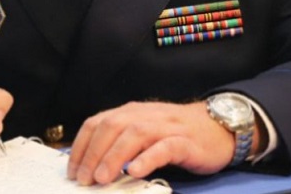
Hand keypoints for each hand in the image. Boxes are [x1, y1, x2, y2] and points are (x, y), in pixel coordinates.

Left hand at [67, 101, 236, 184]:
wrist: (218, 126)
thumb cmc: (176, 133)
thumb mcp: (144, 131)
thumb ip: (121, 142)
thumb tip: (91, 164)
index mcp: (130, 112)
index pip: (97, 122)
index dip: (82, 145)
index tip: (72, 168)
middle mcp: (145, 115)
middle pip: (112, 127)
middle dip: (93, 153)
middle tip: (83, 178)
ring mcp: (166, 127)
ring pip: (135, 134)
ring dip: (114, 156)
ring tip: (102, 178)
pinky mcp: (185, 141)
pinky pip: (164, 147)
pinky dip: (148, 158)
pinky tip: (135, 171)